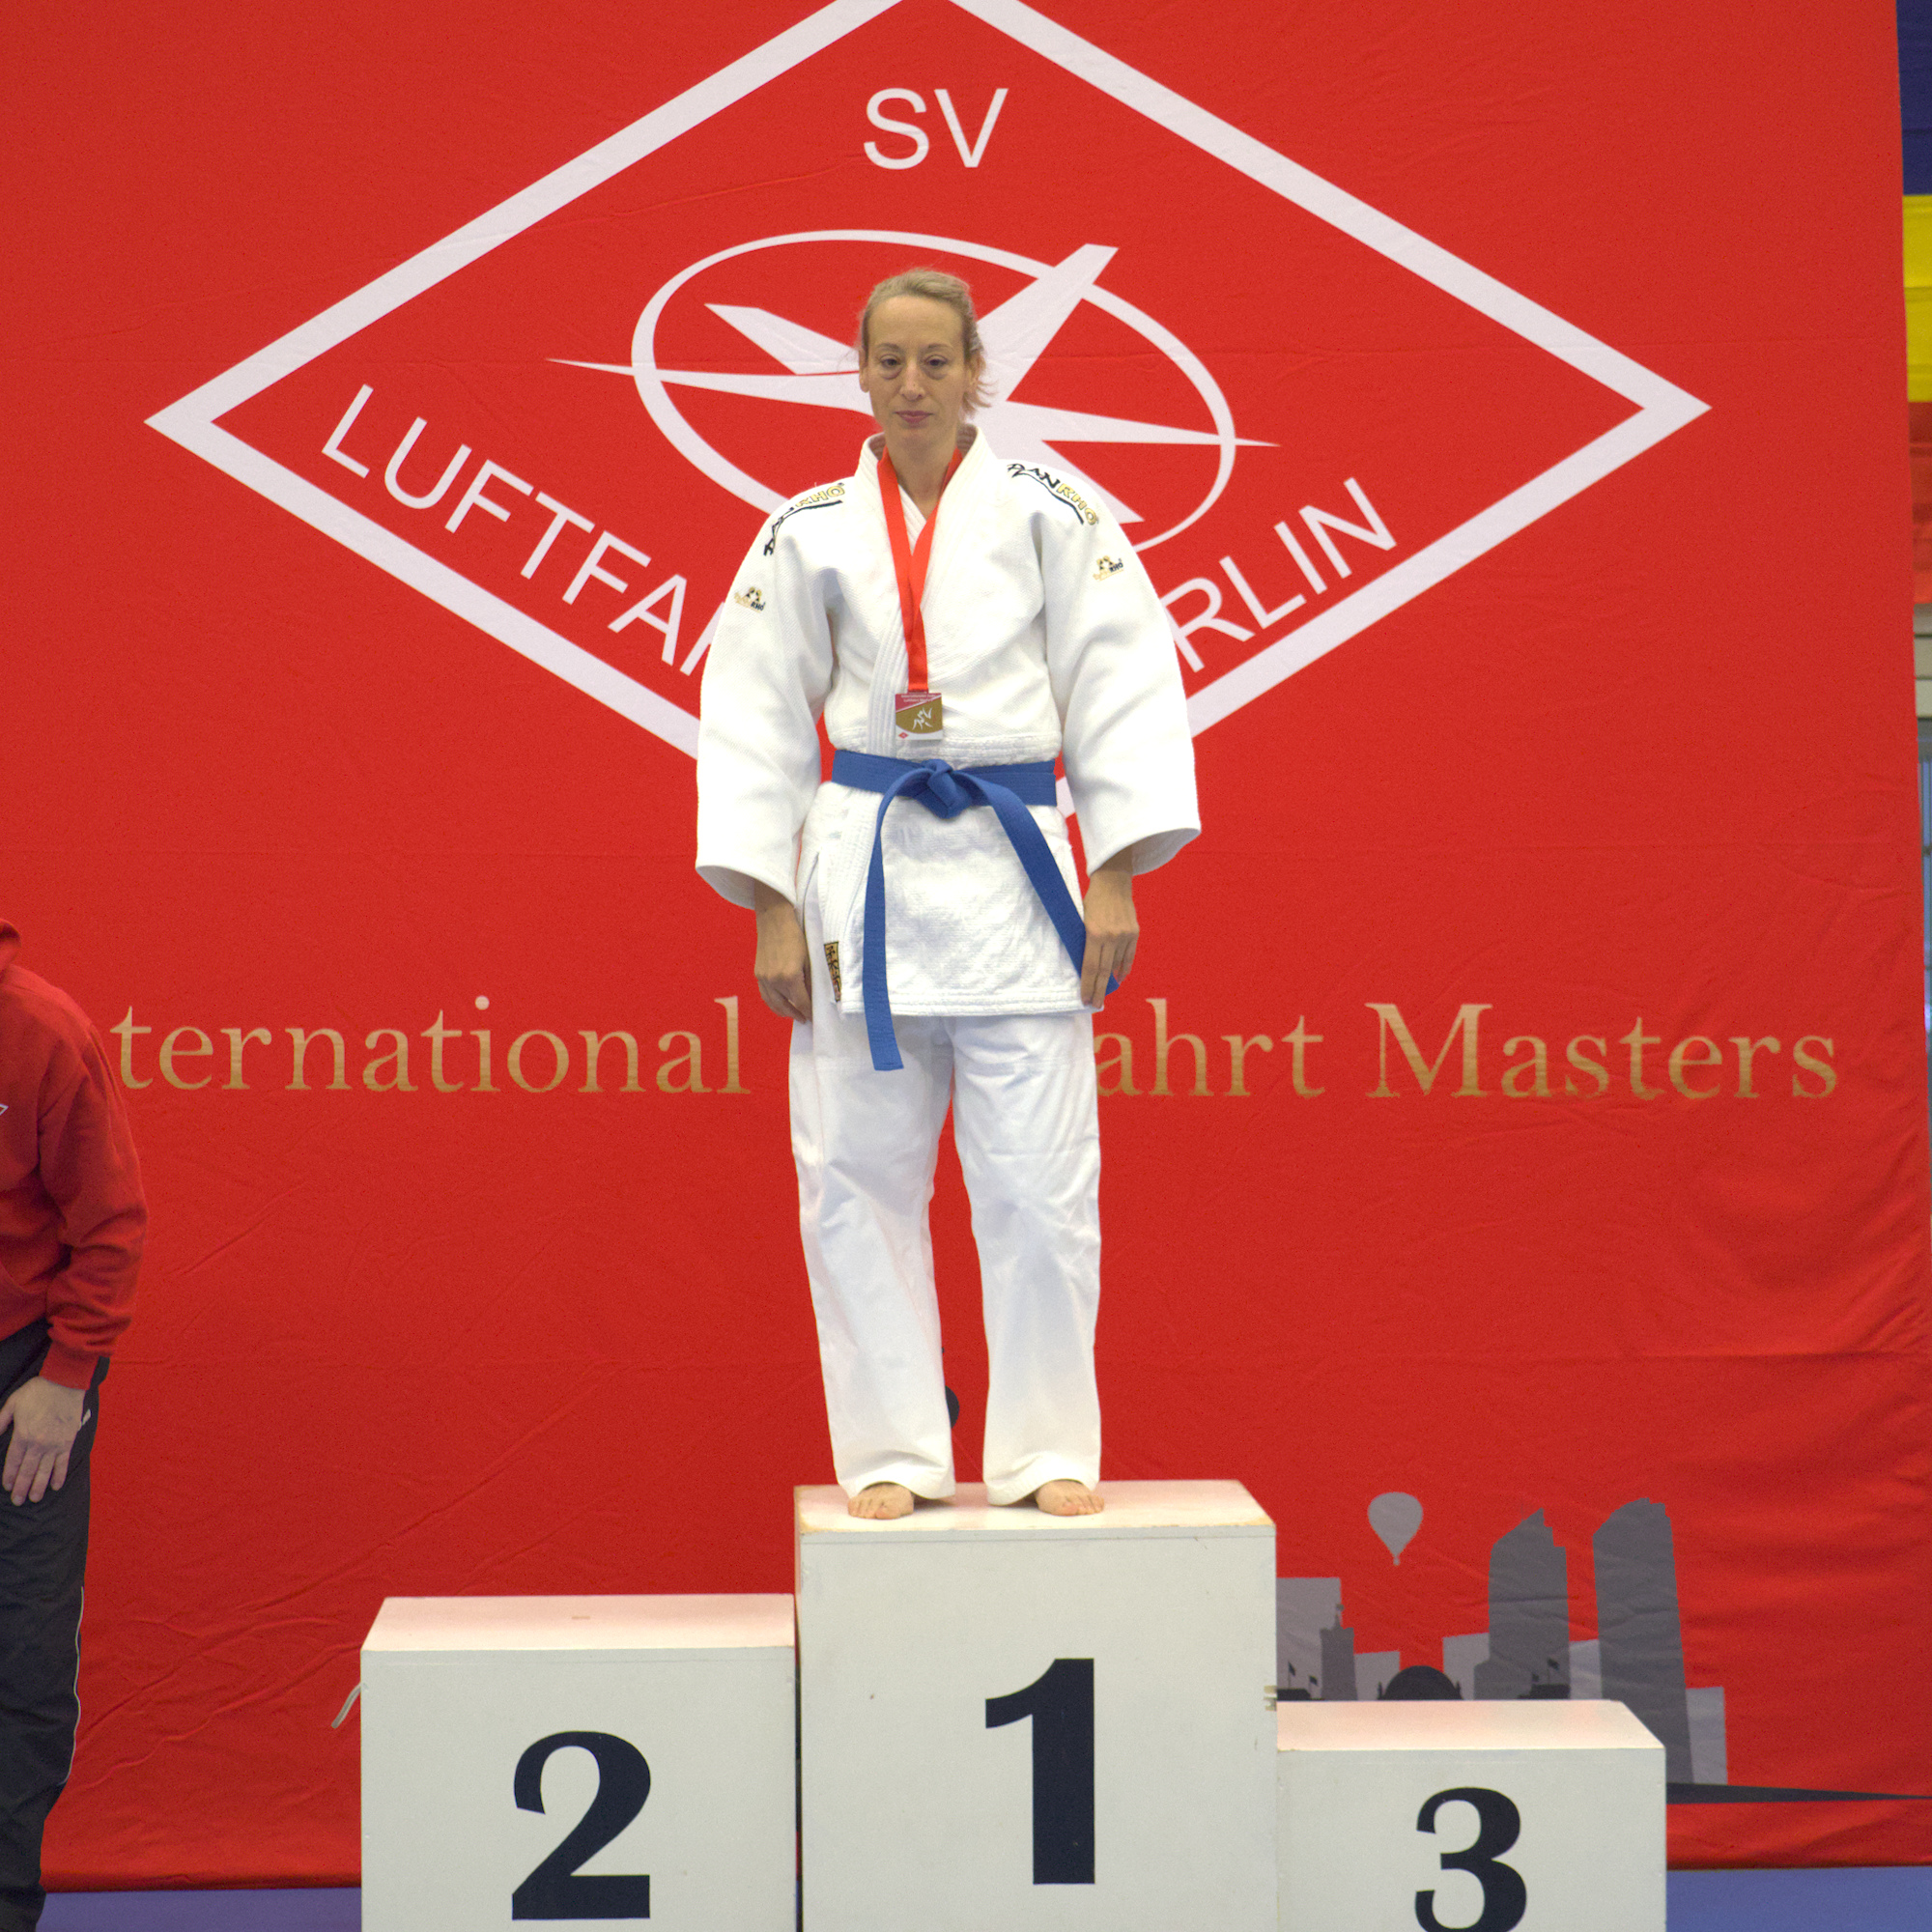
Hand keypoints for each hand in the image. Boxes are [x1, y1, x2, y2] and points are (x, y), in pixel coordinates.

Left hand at [0, 1377, 86, 1505]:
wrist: (65, 1382)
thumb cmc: (37, 1391)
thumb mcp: (12, 1404)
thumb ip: (1, 1422)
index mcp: (23, 1435)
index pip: (13, 1462)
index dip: (9, 1476)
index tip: (7, 1487)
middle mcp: (38, 1443)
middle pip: (27, 1471)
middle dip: (21, 1488)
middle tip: (18, 1501)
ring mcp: (55, 1444)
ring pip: (45, 1471)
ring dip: (38, 1487)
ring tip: (33, 1499)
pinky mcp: (68, 1441)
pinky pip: (63, 1463)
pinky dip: (59, 1475)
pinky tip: (55, 1486)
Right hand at [751, 882, 812, 1022]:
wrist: (774, 919)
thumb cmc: (796, 935)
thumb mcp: (809, 958)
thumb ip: (811, 979)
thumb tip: (816, 996)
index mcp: (790, 977)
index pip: (802, 1002)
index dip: (809, 1011)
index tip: (815, 1018)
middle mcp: (774, 981)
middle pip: (786, 1006)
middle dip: (797, 1014)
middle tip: (806, 1019)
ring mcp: (764, 978)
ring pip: (773, 1003)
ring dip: (783, 1012)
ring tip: (793, 1015)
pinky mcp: (758, 973)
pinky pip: (765, 995)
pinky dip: (772, 1003)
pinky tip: (779, 1004)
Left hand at [1080, 852, 1138, 1005]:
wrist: (1114, 881)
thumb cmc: (1092, 900)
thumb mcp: (1081, 920)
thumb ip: (1084, 941)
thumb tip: (1084, 966)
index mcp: (1094, 934)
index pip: (1090, 967)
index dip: (1087, 985)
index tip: (1084, 999)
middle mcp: (1112, 937)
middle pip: (1104, 971)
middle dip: (1098, 990)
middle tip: (1094, 1005)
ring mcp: (1125, 935)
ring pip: (1116, 965)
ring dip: (1109, 980)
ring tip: (1103, 993)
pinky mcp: (1134, 933)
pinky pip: (1128, 956)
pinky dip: (1123, 968)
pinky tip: (1118, 978)